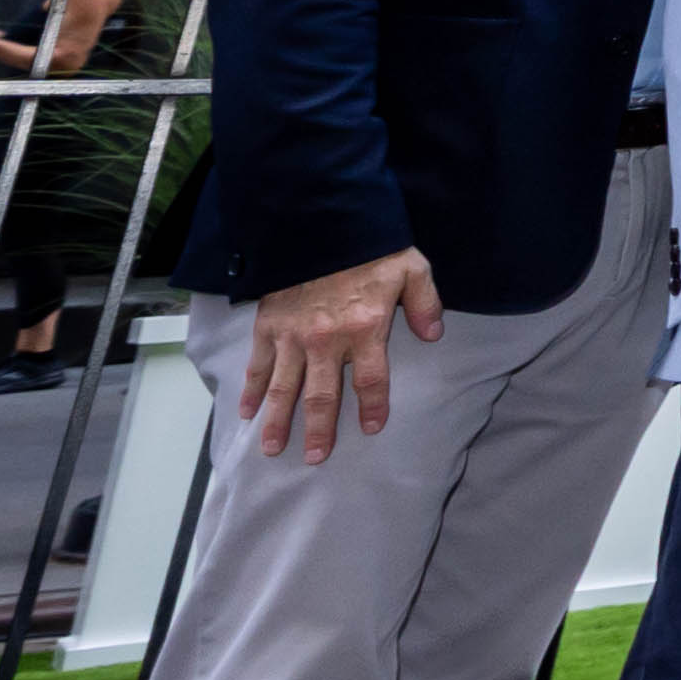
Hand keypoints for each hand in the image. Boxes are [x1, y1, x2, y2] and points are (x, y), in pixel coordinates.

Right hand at [239, 251, 440, 459]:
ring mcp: (293, 336)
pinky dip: (251, 390)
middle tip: (315, 458)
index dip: (373, 406)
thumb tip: (434, 334)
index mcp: (365, 329)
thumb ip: (425, 303)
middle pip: (322, 396)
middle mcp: (327, 341)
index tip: (372, 429)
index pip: (371, 380)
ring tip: (273, 448)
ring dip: (279, 421)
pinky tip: (246, 413)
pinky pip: (258, 365)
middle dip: (319, 430)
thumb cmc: (369, 245)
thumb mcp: (411, 268)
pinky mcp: (268, 326)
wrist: (320, 221)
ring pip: (285, 389)